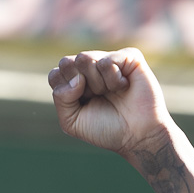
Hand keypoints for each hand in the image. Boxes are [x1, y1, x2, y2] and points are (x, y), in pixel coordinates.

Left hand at [48, 49, 170, 155]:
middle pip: (66, 63)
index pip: (55, 74)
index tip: (81, 104)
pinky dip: (113, 80)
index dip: (65, 91)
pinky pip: (106, 62)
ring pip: (84, 59)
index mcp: (74, 81)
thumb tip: (76, 78)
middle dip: (78, 86)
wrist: (137, 136)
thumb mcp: (72, 121)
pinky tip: (125, 87)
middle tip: (97, 97)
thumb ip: (61, 98)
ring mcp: (109, 59)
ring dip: (96, 84)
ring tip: (112, 93)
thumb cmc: (106, 129)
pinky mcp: (128, 56)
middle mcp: (90, 67)